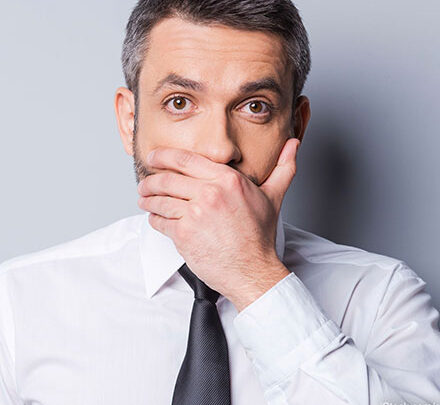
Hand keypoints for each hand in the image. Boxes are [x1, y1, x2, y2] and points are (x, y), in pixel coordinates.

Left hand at [137, 138, 299, 310]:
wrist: (252, 269)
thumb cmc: (259, 236)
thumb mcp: (273, 197)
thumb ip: (283, 167)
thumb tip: (293, 145)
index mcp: (227, 179)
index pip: (185, 159)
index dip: (163, 156)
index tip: (154, 157)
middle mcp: (210, 193)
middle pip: (166, 179)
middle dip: (150, 181)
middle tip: (144, 184)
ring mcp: (195, 214)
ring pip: (159, 200)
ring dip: (147, 200)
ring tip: (145, 200)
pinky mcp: (184, 235)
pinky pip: (159, 221)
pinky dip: (153, 219)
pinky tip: (156, 218)